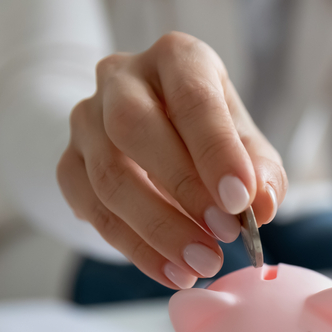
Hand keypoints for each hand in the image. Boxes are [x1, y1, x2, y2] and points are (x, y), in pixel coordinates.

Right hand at [57, 32, 287, 288]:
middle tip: (223, 236)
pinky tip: (170, 271)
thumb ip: (262, 174)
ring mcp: (86, 120)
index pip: (192, 98)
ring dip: (159, 229)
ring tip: (201, 264)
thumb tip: (261, 206)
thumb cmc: (213, 138)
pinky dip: (134, 248)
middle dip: (183, 190)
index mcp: (176, 60)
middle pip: (134, 128)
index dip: (216, 152)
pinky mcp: (68, 163)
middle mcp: (122, 79)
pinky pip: (91, 209)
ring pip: (108, 176)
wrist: (159, 138)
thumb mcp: (248, 147)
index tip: (241, 201)